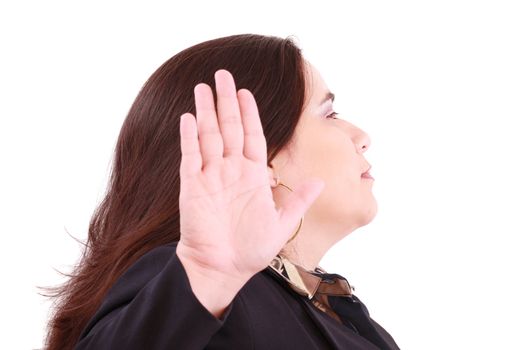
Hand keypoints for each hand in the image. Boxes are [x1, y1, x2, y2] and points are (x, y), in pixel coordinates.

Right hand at [177, 69, 324, 283]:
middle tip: (223, 74)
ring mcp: (211, 177)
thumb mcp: (283, 223)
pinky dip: (188, 137)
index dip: (249, 113)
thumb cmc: (251, 249)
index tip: (246, 92)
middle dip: (226, 101)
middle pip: (229, 128)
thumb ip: (299, 200)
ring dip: (206, 111)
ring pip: (208, 136)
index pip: (252, 135)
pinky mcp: (192, 187)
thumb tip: (320, 181)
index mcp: (253, 176)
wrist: (223, 269)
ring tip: (203, 87)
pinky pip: (190, 156)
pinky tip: (188, 117)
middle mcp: (231, 171)